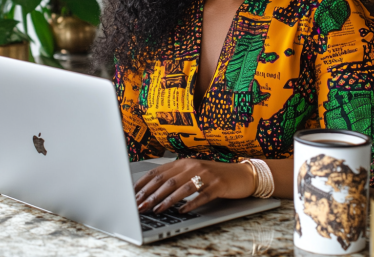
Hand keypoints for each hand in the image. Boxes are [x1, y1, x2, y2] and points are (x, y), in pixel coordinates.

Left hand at [134, 158, 254, 213]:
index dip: (144, 183)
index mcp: (184, 162)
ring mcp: (206, 175)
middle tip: (139, 206)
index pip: (159, 172)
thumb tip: (153, 190)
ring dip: (167, 200)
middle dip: (151, 194)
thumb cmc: (214, 175)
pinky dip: (190, 204)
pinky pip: (202, 196)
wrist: (241, 174)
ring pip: (182, 188)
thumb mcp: (193, 172)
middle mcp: (193, 166)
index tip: (133, 194)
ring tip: (156, 210)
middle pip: (167, 180)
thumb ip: (177, 177)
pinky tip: (182, 211)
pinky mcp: (217, 186)